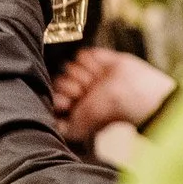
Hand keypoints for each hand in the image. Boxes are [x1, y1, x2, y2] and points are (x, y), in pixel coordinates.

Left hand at [51, 46, 175, 142]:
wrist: (132, 95)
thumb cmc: (109, 113)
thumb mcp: (81, 129)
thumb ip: (62, 129)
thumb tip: (50, 125)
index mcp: (75, 103)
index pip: (54, 94)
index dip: (61, 97)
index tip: (72, 103)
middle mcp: (80, 88)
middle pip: (59, 79)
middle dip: (72, 86)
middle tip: (89, 92)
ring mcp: (89, 72)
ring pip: (69, 65)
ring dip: (83, 74)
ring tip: (98, 82)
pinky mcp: (98, 58)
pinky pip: (81, 54)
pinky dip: (90, 62)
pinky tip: (102, 70)